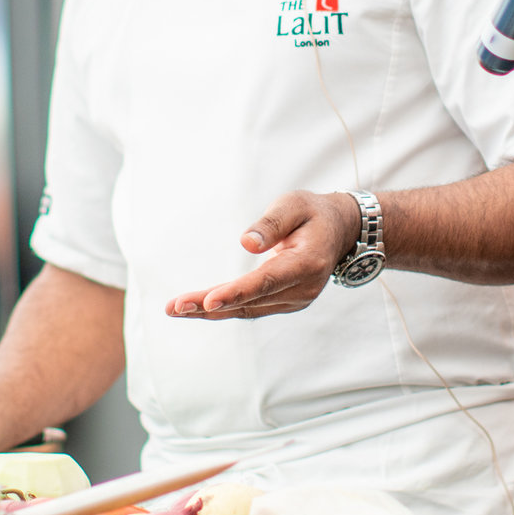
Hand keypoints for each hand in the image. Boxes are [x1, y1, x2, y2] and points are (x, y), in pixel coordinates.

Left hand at [165, 190, 359, 319]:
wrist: (339, 232)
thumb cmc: (312, 212)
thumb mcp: (295, 204)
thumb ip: (272, 223)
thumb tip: (246, 243)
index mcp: (307, 263)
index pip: (266, 281)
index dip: (236, 292)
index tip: (208, 300)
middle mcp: (303, 289)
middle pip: (250, 301)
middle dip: (209, 305)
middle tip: (174, 307)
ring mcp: (295, 300)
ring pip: (247, 309)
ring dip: (210, 310)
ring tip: (175, 308)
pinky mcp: (285, 302)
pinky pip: (251, 308)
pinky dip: (224, 308)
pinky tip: (197, 307)